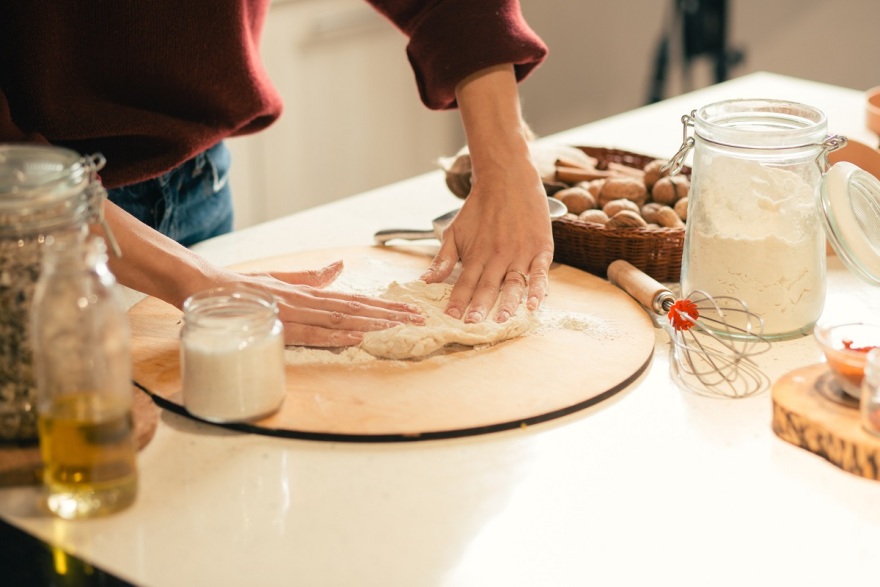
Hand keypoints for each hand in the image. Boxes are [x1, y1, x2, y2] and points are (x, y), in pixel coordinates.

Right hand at [232, 260, 424, 346]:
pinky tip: (356, 335)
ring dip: (371, 322)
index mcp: (308, 293)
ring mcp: (292, 313)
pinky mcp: (276, 326)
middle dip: (389, 314)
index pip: (354, 299)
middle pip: (355, 308)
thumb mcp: (281, 279)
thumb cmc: (242, 287)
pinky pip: (309, 333)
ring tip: (399, 326)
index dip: (384, 305)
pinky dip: (334, 334)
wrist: (202, 286)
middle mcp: (305, 301)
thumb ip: (311, 277)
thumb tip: (339, 267)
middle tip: (419, 318)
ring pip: (339, 318)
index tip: (410, 309)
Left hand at [421, 162, 552, 323]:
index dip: (457, 302)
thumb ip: (442, 259)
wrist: (507, 178)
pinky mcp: (540, 249)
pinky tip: (534, 305)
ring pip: (512, 284)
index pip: (463, 284)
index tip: (450, 319)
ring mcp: (519, 253)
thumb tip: (424, 281)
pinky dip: (538, 290)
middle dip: (478, 308)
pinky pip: (539, 274)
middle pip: (487, 287)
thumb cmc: (479, 207)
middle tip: (472, 327)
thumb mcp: (455, 232)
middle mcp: (497, 256)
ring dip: (507, 304)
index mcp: (476, 254)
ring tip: (501, 321)